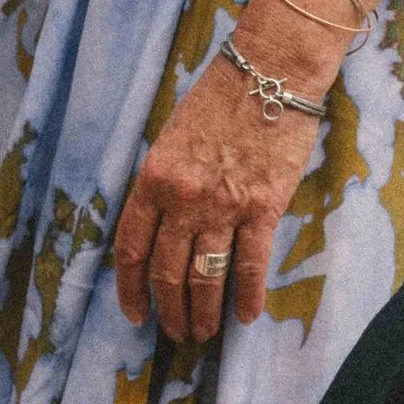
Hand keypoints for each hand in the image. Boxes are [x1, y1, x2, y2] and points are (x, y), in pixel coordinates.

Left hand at [114, 50, 318, 343]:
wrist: (272, 70)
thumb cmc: (222, 94)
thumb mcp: (173, 135)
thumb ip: (165, 181)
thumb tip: (166, 222)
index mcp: (153, 179)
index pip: (131, 248)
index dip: (130, 288)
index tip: (135, 312)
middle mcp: (182, 199)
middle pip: (166, 271)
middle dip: (169, 310)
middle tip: (176, 333)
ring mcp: (223, 206)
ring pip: (205, 276)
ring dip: (203, 312)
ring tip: (205, 333)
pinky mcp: (263, 207)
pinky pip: (250, 263)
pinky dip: (247, 295)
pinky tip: (246, 317)